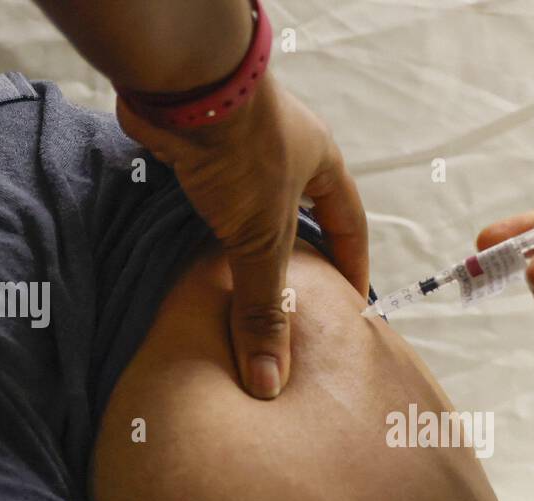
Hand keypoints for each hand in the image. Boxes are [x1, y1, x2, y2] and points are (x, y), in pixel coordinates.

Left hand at [118, 74, 368, 398]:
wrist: (182, 88)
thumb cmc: (244, 151)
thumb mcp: (263, 239)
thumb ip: (265, 308)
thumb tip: (269, 380)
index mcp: (323, 163)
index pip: (350, 224)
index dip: (352, 266)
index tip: (350, 303)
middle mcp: (288, 150)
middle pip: (302, 214)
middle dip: (298, 256)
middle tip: (296, 299)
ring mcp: (242, 144)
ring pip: (253, 205)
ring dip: (247, 241)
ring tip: (243, 285)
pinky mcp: (198, 145)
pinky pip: (211, 197)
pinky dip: (206, 227)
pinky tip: (196, 254)